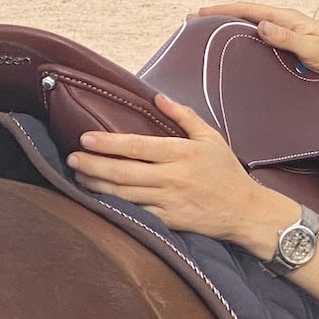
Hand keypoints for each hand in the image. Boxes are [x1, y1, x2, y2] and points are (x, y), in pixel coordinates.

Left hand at [66, 93, 295, 254]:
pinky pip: (137, 213)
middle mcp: (172, 177)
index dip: (107, 143)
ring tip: (79, 178)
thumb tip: (157, 97)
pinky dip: (115, 208)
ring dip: (97, 186)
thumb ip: (184, 116)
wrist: (247, 212)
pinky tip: (100, 201)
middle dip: (92, 165)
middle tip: (71, 160)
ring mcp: (169, 201)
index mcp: (181, 152)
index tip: (85, 139)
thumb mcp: (211, 138)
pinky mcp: (170, 221)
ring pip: (124, 194)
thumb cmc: (228, 174)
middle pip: (123, 171)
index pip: (136, 146)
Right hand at [197, 1, 318, 84]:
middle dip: (221, 15)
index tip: (201, 12)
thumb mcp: (313, 49)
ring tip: (210, 30)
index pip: (249, 10)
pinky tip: (239, 44)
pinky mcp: (293, 43)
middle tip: (195, 19)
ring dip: (232, 25)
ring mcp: (289, 31)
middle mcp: (287, 21)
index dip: (223, 10)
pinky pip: (263, 36)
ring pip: (253, 24)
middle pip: (247, 14)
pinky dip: (246, 35)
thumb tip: (261, 26)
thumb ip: (287, 38)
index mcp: (289, 18)